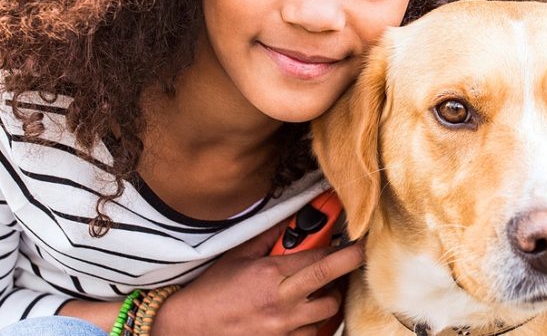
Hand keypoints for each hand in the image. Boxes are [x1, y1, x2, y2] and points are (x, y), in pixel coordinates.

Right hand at [153, 225, 363, 335]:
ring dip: (330, 299)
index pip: (318, 257)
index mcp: (270, 274)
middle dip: (349, 267)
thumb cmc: (212, 292)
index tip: (356, 241)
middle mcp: (280, 302)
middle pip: (330, 284)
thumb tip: (292, 221)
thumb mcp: (238, 257)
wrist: (190, 327)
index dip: (341, 248)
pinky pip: (312, 334)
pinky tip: (308, 313)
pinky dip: (315, 323)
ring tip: (323, 289)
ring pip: (327, 313)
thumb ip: (268, 238)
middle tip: (357, 258)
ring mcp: (282, 327)